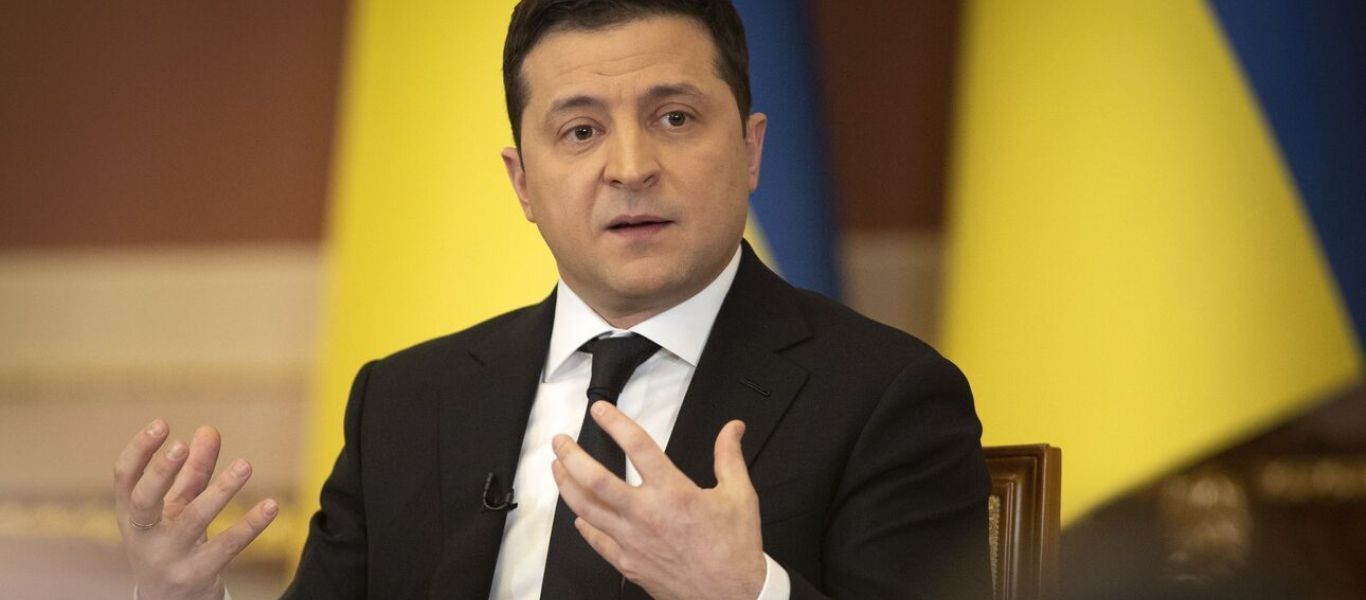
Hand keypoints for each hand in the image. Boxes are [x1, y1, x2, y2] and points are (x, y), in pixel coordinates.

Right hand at [113, 420, 277, 599]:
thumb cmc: (172, 541)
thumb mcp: (177, 506)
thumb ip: (192, 470)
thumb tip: (208, 430)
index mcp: (131, 513)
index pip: (125, 478)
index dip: (139, 450)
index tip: (162, 424)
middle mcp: (142, 536)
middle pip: (144, 500)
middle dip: (161, 472)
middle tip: (180, 446)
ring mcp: (166, 558)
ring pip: (192, 520)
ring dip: (220, 491)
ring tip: (245, 465)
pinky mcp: (195, 576)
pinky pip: (226, 548)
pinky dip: (250, 526)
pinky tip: (271, 505)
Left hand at [551, 402, 766, 599]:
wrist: (733, 596)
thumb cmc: (735, 550)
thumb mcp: (739, 496)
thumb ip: (729, 457)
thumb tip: (733, 428)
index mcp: (673, 492)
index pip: (637, 446)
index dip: (615, 423)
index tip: (600, 411)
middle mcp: (646, 515)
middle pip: (595, 480)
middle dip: (571, 456)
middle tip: (560, 441)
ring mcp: (632, 541)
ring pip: (586, 509)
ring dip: (566, 486)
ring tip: (558, 469)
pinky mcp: (628, 563)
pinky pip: (596, 540)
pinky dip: (584, 525)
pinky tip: (578, 516)